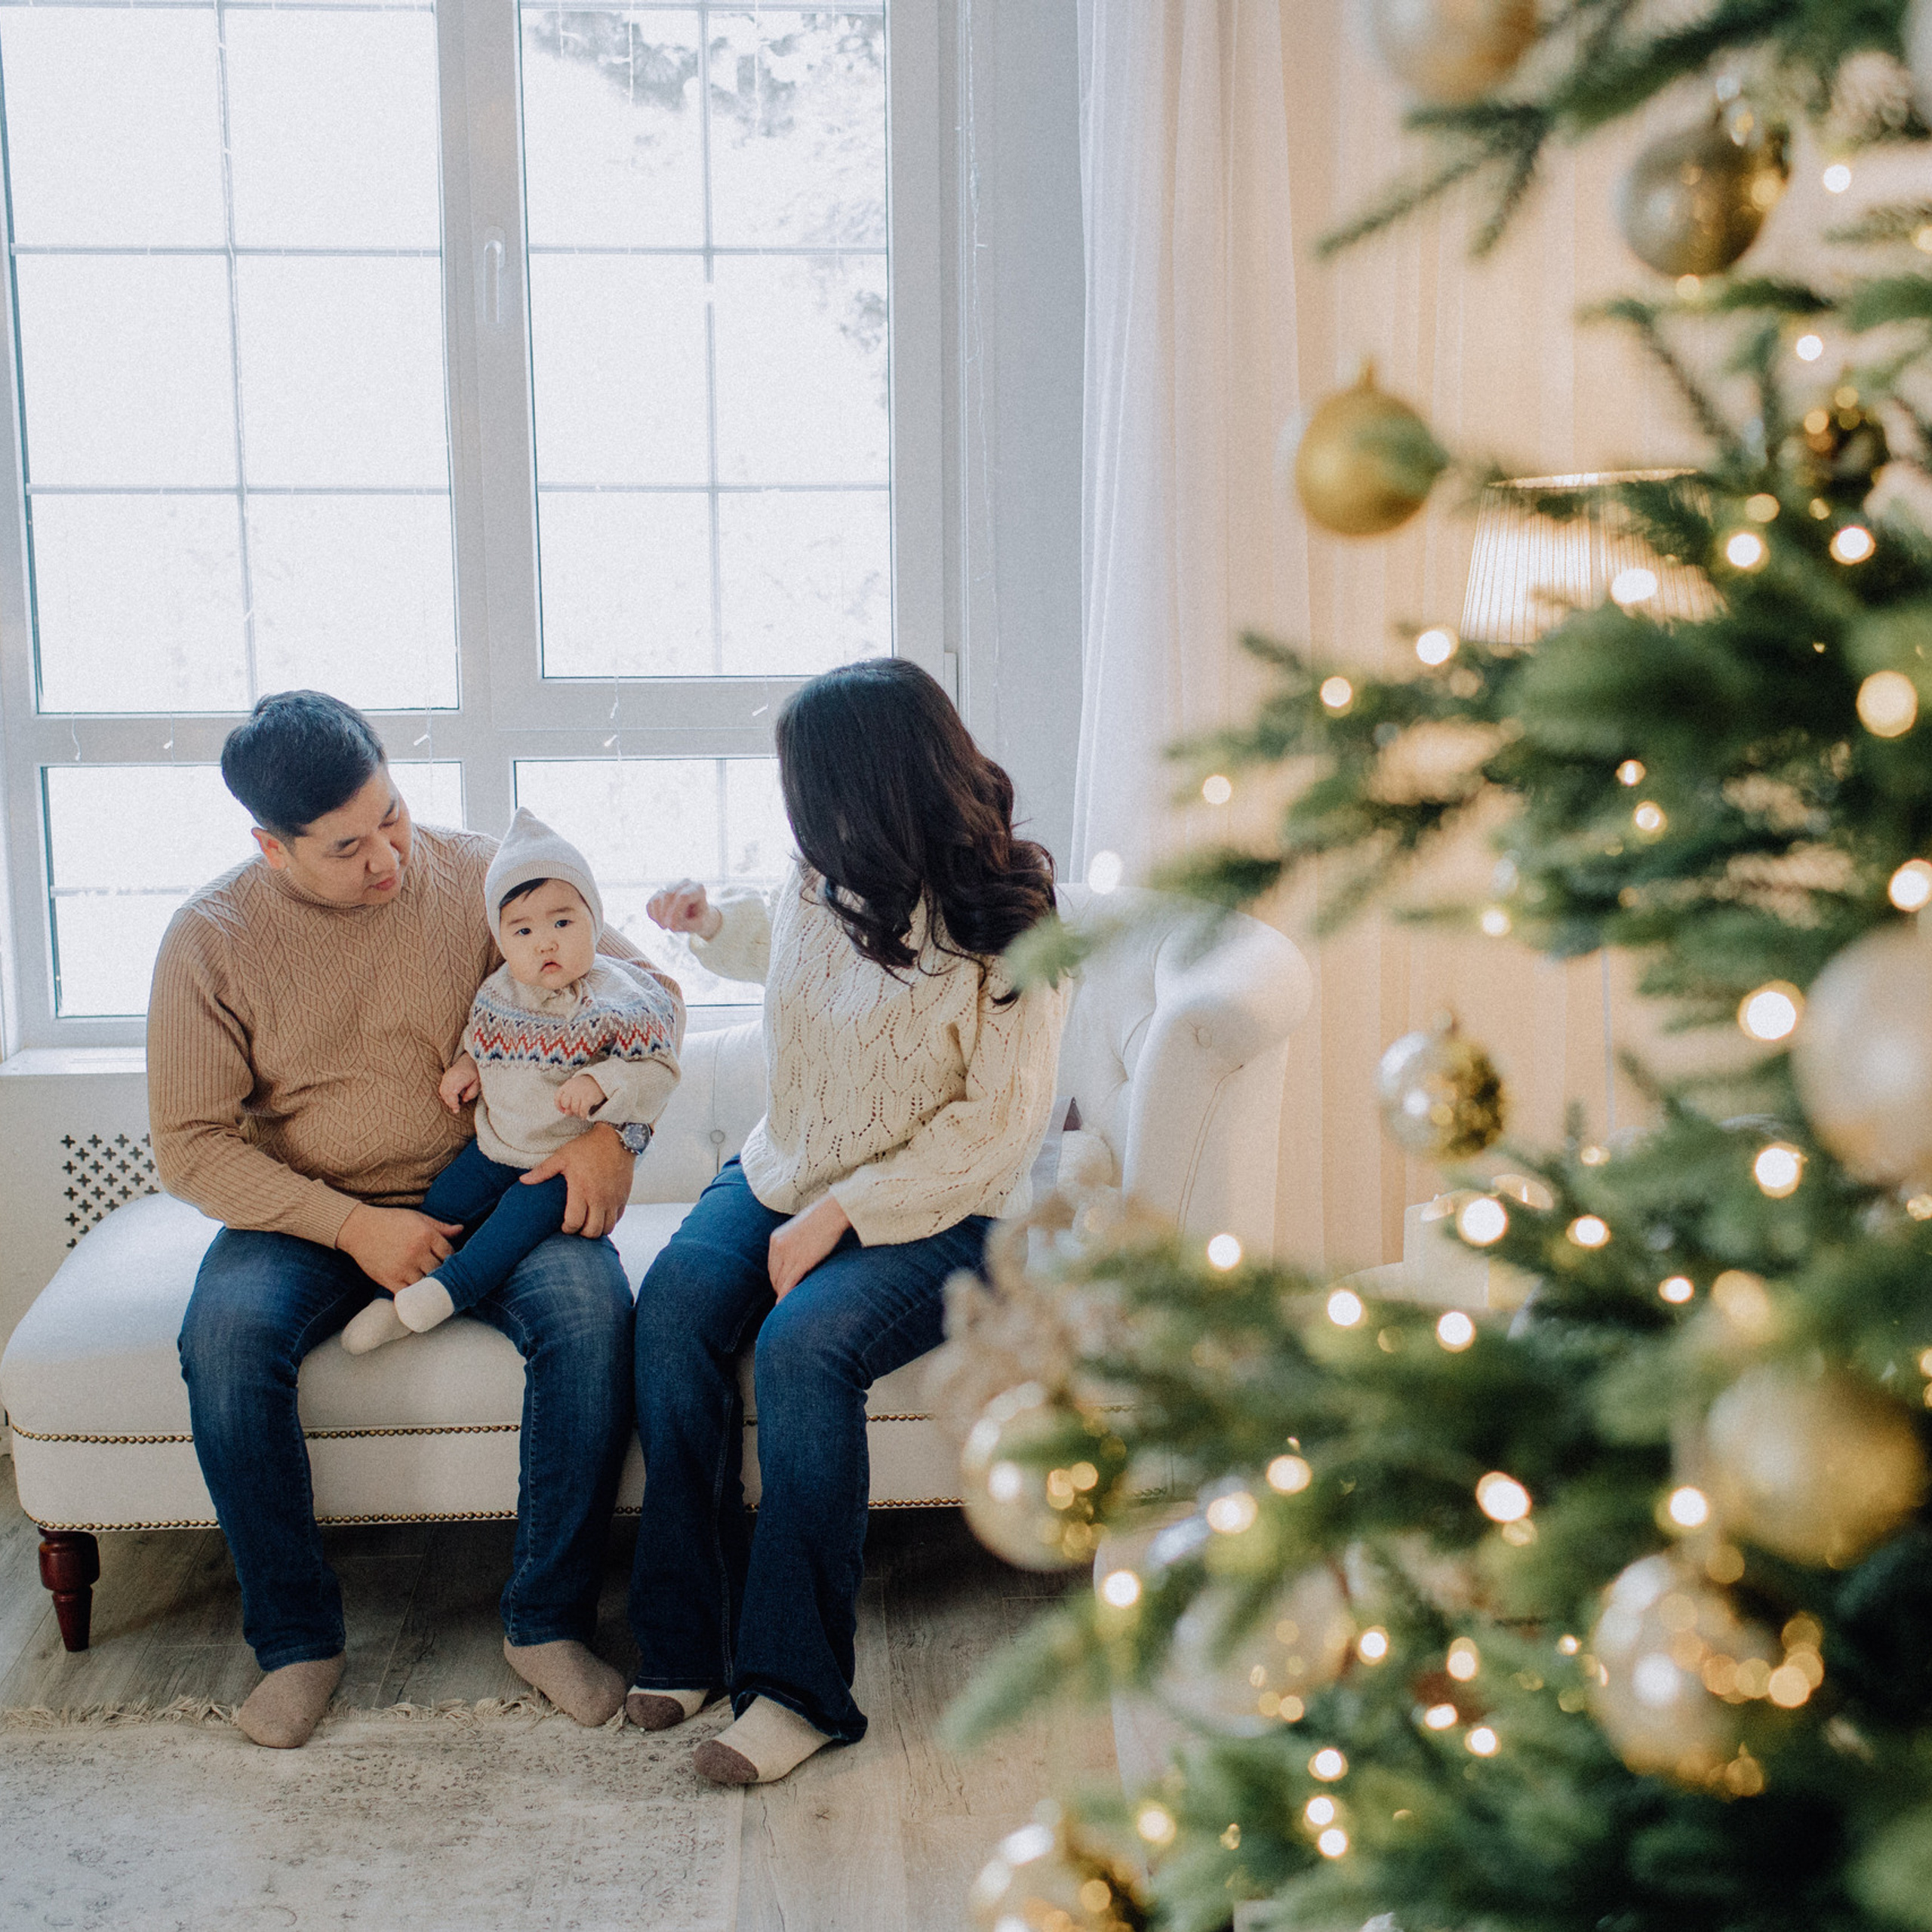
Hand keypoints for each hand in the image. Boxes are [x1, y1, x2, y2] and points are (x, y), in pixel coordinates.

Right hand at [336, 1203, 463, 1293]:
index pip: (449, 1253)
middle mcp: (417, 1252)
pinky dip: (414, 1297)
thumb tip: (461, 1229)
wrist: (358, 1228)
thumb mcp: (417, 1218)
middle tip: (442, 1278)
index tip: (449, 1263)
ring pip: (426, 1284)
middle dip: (441, 1274)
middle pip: (440, 1270)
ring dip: (429, 1287)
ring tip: (433, 1289)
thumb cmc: (390, 1221)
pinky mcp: (390, 1279)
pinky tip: (419, 1298)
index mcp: (426, 1235)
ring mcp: (403, 1267)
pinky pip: (409, 1295)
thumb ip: (440, 1226)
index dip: (451, 1259)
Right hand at [439, 1054, 480, 1114]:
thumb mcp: (478, 1083)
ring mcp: (446, 1076)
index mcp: (460, 1077)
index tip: (457, 1108)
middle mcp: (451, 1076)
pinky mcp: (444, 1077)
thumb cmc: (475, 1072)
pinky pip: (442, 1089)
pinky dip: (445, 1096)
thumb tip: (464, 1100)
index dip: (453, 1102)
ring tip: (455, 1106)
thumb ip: (472, 1092)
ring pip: (442, 1091)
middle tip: (456, 1110)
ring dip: (447, 1100)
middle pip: (446, 1093)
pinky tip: (452, 1100)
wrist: (469, 1061)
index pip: (452, 1092)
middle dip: (450, 1103)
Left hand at [522, 1120, 630, 1239]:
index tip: (564, 1225)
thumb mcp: (562, 1156)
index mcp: (582, 1190)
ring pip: (607, 1228)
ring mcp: (614, 1199)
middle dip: (581, 1233)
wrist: (616, 1137)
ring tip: (588, 1222)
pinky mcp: (624, 1196)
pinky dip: (609, 1221)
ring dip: (596, 1229)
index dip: (567, 1229)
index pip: (575, 1223)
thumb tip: (523, 1181)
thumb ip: (543, 1171)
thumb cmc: (587, 1147)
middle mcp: (600, 1198)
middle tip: (576, 1226)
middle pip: (592, 1231)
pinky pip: (618, 1218)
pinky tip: (601, 1214)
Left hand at [555, 1071, 605, 1118]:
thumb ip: (568, 1099)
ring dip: (577, 1113)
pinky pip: (582, 1111)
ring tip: (581, 1112)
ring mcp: (580, 1093)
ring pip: (574, 1109)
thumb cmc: (586, 1086)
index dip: (559, 1106)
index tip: (563, 1110)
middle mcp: (572, 1088)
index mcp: (567, 1085)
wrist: (600, 1080)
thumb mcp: (574, 1088)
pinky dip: (583, 1115)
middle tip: (575, 1110)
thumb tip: (567, 1113)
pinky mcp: (588, 1098)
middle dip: (569, 1109)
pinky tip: (584, 1115)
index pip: (557, 1097)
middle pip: (565, 1104)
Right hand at [647, 878, 721, 940]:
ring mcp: (671, 885)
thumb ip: (687, 925)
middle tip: (667, 928)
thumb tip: (670, 924)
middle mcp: (684, 883)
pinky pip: (651, 903)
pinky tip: (661, 921)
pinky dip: (653, 915)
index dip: (675, 913)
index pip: (683, 897)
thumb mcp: (698, 925)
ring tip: (665, 926)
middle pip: (668, 895)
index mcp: (698, 889)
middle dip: (665, 914)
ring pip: (657, 898)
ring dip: (658, 916)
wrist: (697, 915)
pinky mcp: (661, 891)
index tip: (672, 928)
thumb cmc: (699, 919)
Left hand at [768, 1194, 851, 1300]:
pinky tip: (783, 1304)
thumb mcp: (800, 1228)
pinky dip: (785, 1296)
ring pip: (780, 1281)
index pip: (772, 1265)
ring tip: (786, 1304)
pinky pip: (789, 1283)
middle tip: (785, 1297)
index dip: (776, 1278)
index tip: (782, 1285)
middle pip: (774, 1275)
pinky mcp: (801, 1262)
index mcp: (776, 1239)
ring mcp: (789, 1255)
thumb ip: (793, 1240)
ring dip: (782, 1293)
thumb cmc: (821, 1218)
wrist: (832, 1213)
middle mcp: (778, 1247)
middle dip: (779, 1287)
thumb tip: (798, 1248)